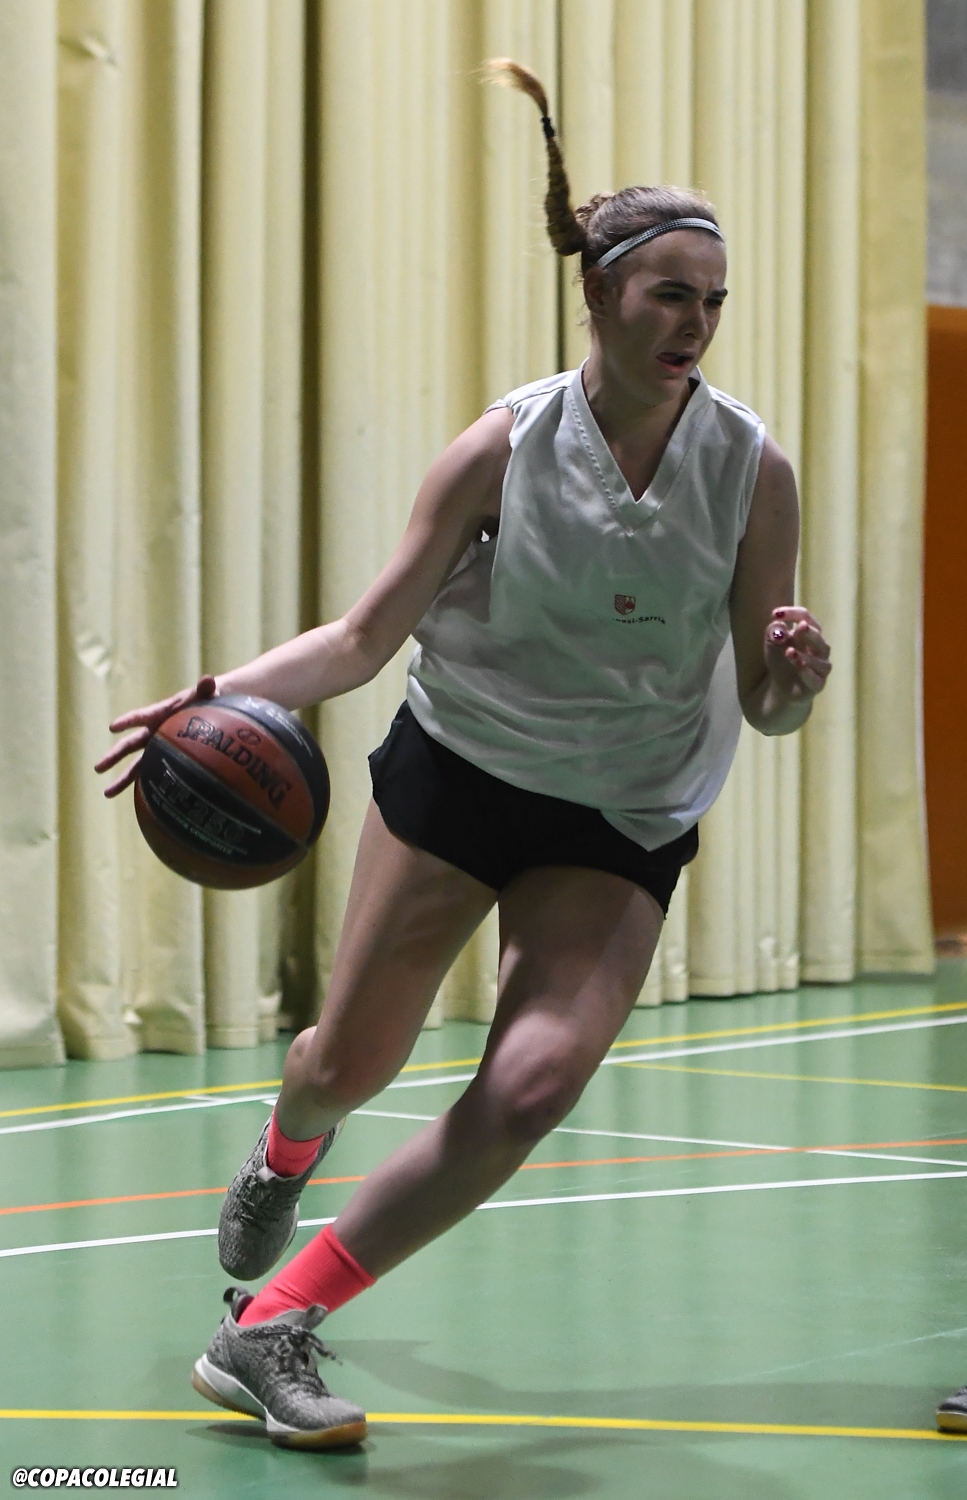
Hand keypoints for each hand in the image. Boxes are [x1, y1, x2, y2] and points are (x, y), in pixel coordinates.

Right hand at [94, 675, 217, 797]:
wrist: (210, 708)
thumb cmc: (207, 698)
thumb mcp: (207, 694)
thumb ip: (205, 689)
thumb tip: (207, 679)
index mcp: (160, 714)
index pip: (141, 717)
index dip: (128, 721)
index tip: (112, 727)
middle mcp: (153, 731)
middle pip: (130, 745)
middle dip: (114, 756)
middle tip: (98, 768)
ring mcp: (158, 746)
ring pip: (137, 764)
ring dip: (122, 778)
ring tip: (107, 793)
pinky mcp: (166, 758)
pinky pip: (152, 773)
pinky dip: (145, 786)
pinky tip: (137, 802)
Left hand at [764, 607, 830, 700]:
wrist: (783, 688)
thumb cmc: (781, 661)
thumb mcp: (772, 644)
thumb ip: (774, 633)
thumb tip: (778, 627)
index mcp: (809, 634)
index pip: (806, 618)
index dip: (793, 614)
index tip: (775, 614)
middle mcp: (819, 649)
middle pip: (819, 637)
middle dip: (809, 632)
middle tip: (799, 627)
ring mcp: (820, 668)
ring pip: (820, 660)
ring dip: (804, 655)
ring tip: (789, 651)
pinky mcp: (817, 684)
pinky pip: (816, 679)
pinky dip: (807, 672)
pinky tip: (798, 667)